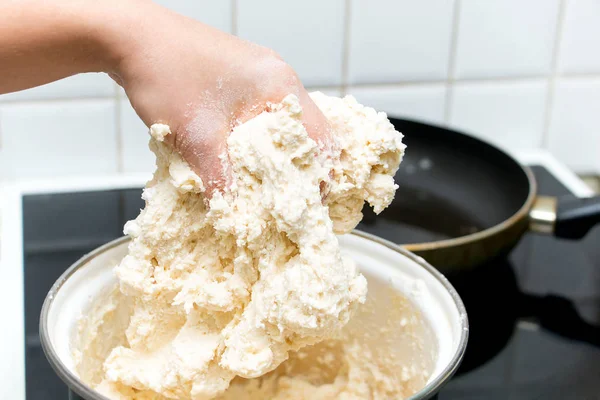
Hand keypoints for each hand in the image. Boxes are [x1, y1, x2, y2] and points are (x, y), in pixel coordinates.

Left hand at [112, 2, 331, 195]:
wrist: (129, 35)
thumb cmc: (166, 76)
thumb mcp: (197, 138)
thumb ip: (219, 181)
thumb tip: (232, 216)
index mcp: (280, 86)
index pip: (322, 138)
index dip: (321, 176)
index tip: (309, 204)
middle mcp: (277, 74)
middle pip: (306, 130)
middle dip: (298, 167)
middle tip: (286, 198)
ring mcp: (259, 71)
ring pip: (281, 122)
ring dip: (275, 153)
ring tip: (263, 183)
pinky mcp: (239, 74)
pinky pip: (261, 112)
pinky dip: (257, 138)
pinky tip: (239, 155)